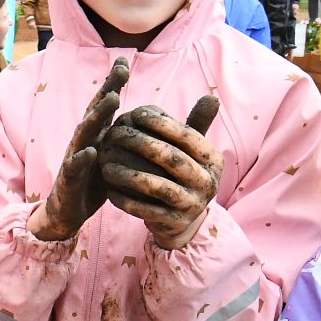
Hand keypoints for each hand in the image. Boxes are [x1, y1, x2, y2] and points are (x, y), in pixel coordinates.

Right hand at [28, 57, 130, 241]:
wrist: (67, 212)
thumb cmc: (94, 181)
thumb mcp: (114, 157)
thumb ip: (126, 138)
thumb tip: (152, 119)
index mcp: (96, 135)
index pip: (104, 104)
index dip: (113, 82)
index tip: (125, 60)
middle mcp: (84, 141)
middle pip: (95, 110)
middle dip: (107, 88)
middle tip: (122, 69)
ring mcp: (74, 158)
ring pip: (84, 133)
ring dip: (97, 115)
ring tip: (112, 100)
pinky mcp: (68, 180)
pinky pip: (74, 168)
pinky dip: (81, 159)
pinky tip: (90, 152)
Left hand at [97, 95, 221, 250]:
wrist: (183, 220)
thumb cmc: (183, 175)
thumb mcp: (194, 152)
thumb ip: (197, 124)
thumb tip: (211, 97)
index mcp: (212, 161)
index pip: (188, 137)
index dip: (161, 124)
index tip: (135, 113)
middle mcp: (207, 183)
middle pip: (173, 160)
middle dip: (143, 144)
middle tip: (117, 134)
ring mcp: (191, 205)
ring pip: (158, 187)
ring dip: (130, 175)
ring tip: (107, 164)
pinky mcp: (173, 224)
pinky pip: (146, 210)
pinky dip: (126, 200)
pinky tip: (108, 189)